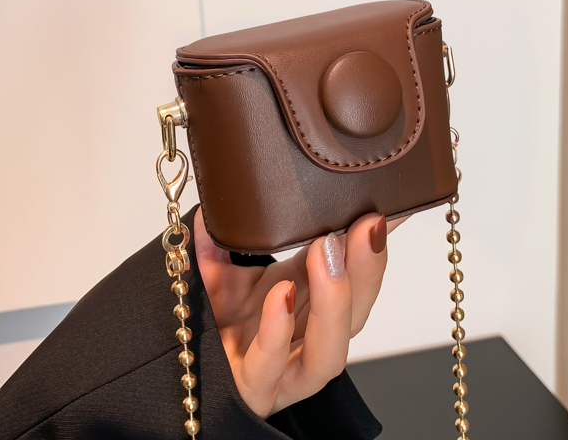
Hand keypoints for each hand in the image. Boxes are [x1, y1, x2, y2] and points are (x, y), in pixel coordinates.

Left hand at [195, 208, 403, 418]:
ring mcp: (285, 369)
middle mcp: (306, 338)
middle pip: (354, 313)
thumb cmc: (210, 319)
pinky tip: (281, 297)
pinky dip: (278, 331)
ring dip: (335, 300)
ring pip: (329, 349)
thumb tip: (228, 180)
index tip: (393, 206)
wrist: (174, 365)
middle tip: (368, 224)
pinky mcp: (252, 387)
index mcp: (306, 301)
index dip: (374, 242)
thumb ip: (227, 229)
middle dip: (366, 268)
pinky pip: (270, 365)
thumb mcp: (221, 266)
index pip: (350, 271)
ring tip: (329, 253)